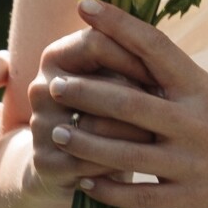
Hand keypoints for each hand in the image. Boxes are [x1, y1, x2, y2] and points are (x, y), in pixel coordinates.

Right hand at [28, 15, 158, 201]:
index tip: (162, 74)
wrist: (76, 161)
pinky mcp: (45, 161)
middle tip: (167, 109)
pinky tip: (135, 165)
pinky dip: (115, 163)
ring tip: (156, 137)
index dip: (133, 57)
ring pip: (93, 125)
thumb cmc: (113, 109)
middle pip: (96, 85)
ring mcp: (39, 125)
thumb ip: (136, 61)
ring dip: (129, 133)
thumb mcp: (121, 79)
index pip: (96, 43)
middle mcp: (42, 86)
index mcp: (59, 55)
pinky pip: (88, 160)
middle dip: (136, 98)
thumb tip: (167, 62)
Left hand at [46, 0, 207, 207]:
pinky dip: (108, 191)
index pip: (156, 46)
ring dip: (85, 142)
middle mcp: (196, 121)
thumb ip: (181, 89)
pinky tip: (84, 185)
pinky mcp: (191, 199)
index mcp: (203, 89)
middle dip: (87, 91)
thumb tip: (141, 64)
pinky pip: (139, 197)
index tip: (85, 5)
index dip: (118, 23)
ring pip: (126, 152)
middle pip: (130, 101)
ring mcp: (192, 162)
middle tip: (54, 82)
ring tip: (56, 132)